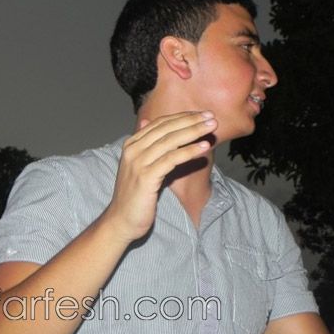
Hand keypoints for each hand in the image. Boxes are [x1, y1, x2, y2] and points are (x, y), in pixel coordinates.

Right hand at [103, 111, 215, 241]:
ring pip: (170, 141)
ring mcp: (138, 162)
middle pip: (166, 129)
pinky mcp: (146, 177)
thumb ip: (145, 144)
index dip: (182, 117)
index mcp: (131, 144)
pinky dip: (189, 151)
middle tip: (211, 117)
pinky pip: (171, 159)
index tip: (202, 114)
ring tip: (212, 127)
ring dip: (193, 132)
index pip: (160, 123)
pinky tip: (204, 147)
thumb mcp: (139, 165)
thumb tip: (145, 121)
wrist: (121, 219)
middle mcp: (133, 150)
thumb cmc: (134, 195)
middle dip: (191, 121)